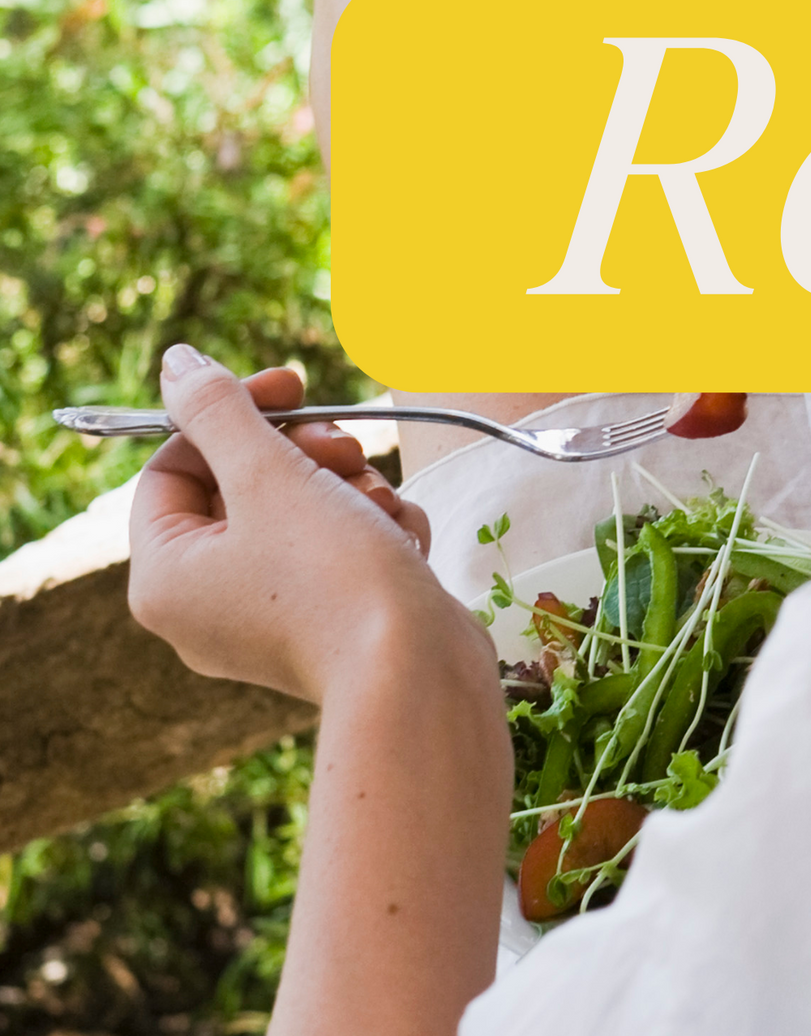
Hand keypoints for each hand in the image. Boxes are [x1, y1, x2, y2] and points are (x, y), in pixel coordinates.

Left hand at [128, 347, 489, 702]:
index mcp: (167, 577)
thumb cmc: (334, 578)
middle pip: (244, 485)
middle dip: (305, 455)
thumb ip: (220, 410)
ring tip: (379, 506)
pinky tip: (399, 541)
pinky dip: (375, 531)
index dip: (233, 414)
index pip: (176, 463)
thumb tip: (177, 363)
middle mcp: (206, 605)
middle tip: (343, 448)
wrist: (419, 673)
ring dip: (350, 488)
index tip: (294, 386)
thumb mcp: (270, 475)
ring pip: (303, 511)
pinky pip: (341, 550)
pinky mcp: (330, 625)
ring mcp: (270, 619)